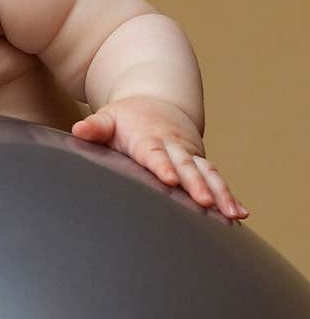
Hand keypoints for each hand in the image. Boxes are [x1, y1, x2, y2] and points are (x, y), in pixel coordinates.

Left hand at [71, 95, 248, 218]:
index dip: (162, 166)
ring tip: (232, 214)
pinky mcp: (200, 163)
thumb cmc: (127, 118)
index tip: (169, 179)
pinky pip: (216, 178)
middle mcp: (174, 146)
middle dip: (197, 184)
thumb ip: (96, 128)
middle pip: (187, 166)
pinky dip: (229, 195)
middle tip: (206, 202)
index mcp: (148, 138)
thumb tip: (80, 131)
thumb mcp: (108, 118)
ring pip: (208, 173)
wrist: (157, 104)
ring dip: (221, 192)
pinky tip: (239, 214)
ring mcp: (189, 154)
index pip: (155, 153)